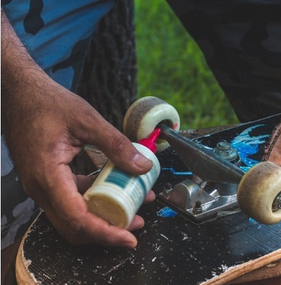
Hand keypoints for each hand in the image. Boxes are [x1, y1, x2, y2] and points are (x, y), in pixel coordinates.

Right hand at [2, 78, 154, 246]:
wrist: (19, 94)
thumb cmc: (45, 103)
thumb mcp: (87, 119)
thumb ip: (116, 144)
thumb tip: (142, 166)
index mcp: (48, 175)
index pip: (77, 219)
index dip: (105, 233)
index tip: (128, 238)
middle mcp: (41, 188)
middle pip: (74, 227)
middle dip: (107, 232)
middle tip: (135, 226)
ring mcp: (42, 186)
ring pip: (72, 218)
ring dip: (102, 218)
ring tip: (131, 210)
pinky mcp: (47, 181)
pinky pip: (70, 202)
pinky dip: (93, 202)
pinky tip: (113, 191)